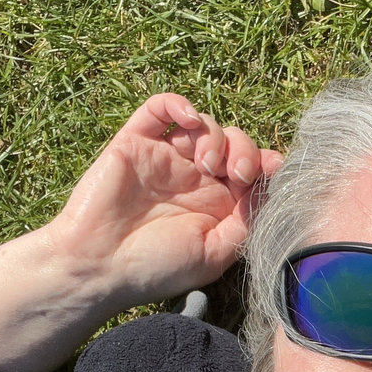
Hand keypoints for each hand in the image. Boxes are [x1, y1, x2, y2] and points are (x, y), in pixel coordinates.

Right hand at [46, 93, 282, 306]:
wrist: (99, 265)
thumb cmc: (157, 268)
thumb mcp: (215, 254)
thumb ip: (245, 222)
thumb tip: (269, 189)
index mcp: (218, 206)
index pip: (252, 172)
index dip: (267, 165)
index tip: (272, 170)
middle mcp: (195, 179)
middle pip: (234, 143)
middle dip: (245, 150)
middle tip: (238, 174)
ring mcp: (167, 158)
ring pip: (204, 124)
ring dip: (216, 136)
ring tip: (207, 165)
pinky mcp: (137, 142)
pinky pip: (160, 108)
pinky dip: (178, 104)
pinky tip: (189, 119)